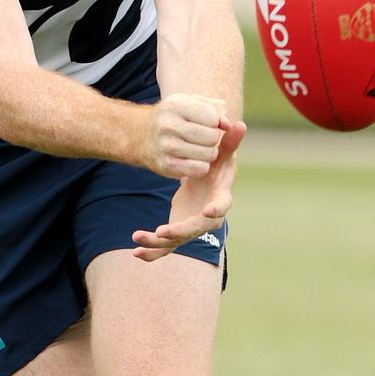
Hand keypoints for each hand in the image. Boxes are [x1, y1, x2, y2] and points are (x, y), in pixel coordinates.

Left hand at [132, 118, 246, 261]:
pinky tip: (135, 252)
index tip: (209, 210)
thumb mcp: (222, 152)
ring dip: (158, 243)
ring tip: (139, 237)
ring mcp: (191, 226)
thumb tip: (240, 123)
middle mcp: (207, 217)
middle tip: (164, 232)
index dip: (217, 209)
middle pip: (195, 228)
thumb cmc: (217, 163)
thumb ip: (229, 141)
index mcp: (220, 197)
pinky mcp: (178, 231)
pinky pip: (165, 246)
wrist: (207, 178)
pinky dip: (151, 250)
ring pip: (176, 241)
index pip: (221, 206)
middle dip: (180, 231)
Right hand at [139, 93, 230, 178]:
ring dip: (209, 153)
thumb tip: (228, 125)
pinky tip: (194, 160)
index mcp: (176, 105)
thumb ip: (216, 108)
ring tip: (200, 148)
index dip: (216, 122)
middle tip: (204, 138)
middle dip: (214, 138)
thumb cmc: (175, 116)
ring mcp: (166, 146)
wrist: (143, 135)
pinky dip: (202, 166)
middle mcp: (169, 125)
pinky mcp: (166, 166)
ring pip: (209, 154)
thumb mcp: (192, 103)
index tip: (207, 123)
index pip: (213, 117)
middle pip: (212, 137)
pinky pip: (200, 169)